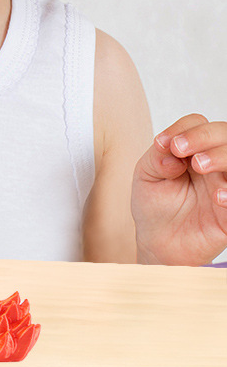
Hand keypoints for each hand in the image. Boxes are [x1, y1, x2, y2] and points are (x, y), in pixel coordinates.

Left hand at [132, 114, 226, 264]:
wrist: (159, 242)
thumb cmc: (154, 204)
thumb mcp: (146, 175)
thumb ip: (156, 157)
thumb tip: (172, 152)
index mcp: (193, 149)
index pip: (198, 124)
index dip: (184, 129)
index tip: (165, 144)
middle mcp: (214, 162)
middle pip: (224, 134)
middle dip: (204, 137)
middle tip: (181, 150)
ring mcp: (225, 184)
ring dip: (221, 156)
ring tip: (199, 165)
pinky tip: (217, 196)